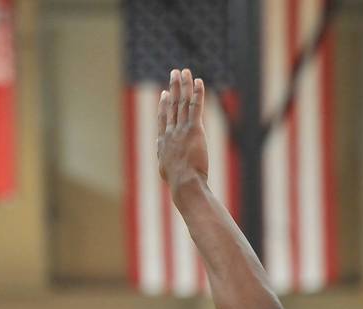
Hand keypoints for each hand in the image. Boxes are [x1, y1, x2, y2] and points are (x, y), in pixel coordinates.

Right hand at [157, 68, 208, 186]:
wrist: (184, 183)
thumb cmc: (178, 182)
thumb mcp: (166, 171)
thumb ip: (165, 161)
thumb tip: (164, 161)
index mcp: (163, 141)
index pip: (163, 118)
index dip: (164, 104)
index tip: (165, 93)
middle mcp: (171, 132)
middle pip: (172, 105)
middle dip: (174, 87)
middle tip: (174, 73)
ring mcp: (182, 129)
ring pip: (183, 102)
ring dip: (184, 85)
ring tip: (184, 71)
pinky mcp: (194, 130)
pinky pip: (196, 107)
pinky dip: (197, 93)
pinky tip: (199, 82)